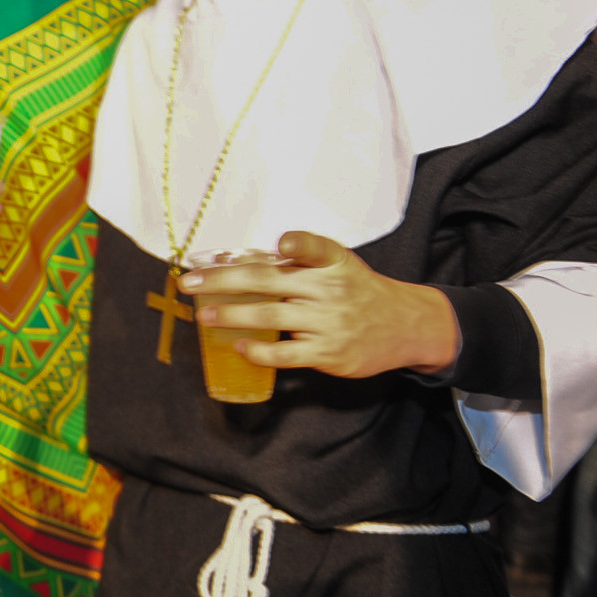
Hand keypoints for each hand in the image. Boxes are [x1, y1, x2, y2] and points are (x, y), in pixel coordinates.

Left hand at [183, 230, 457, 378]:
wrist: (406, 326)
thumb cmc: (357, 291)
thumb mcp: (339, 265)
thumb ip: (298, 261)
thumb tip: (237, 260)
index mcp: (333, 262)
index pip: (314, 247)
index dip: (297, 243)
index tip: (280, 241)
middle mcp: (331, 290)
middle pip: (268, 280)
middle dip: (223, 280)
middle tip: (190, 282)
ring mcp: (329, 322)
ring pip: (270, 316)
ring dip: (231, 315)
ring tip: (203, 315)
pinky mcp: (329, 353)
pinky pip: (286, 354)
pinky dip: (260, 352)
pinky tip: (240, 346)